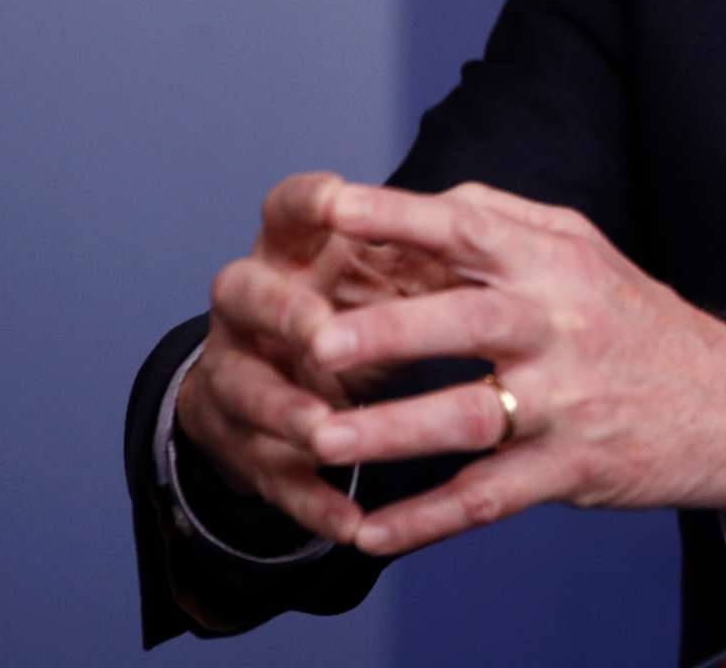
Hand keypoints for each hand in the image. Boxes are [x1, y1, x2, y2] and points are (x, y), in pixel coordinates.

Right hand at [174, 172, 454, 543]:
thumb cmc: (360, 305)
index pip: (286, 207)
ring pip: (244, 389)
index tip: (339, 201)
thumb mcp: (384, 269)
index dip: (307, 202)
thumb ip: (420, 247)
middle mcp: (251, 304)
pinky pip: (270, 474)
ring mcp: (238, 374)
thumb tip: (487, 221)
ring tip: (326, 436)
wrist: (284, 381)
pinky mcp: (247, 445)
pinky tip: (350, 525)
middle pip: (242, 292)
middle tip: (323, 333)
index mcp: (293, 249)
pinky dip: (309, 500)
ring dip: (285, 412)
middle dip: (283, 313)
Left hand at [299, 181, 725, 557]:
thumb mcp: (586, 251)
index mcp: (555, 263)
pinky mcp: (571, 467)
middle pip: (469, 321)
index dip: (401, 217)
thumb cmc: (635, 318)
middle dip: (393, 330)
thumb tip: (425, 200)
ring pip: (471, 417)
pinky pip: (489, 498)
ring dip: (392, 432)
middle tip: (318, 341)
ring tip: (320, 440)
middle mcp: (561, 325)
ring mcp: (566, 402)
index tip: (332, 208)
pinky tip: (371, 533)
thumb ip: (507, 221)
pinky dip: (428, 520)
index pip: (471, 226)